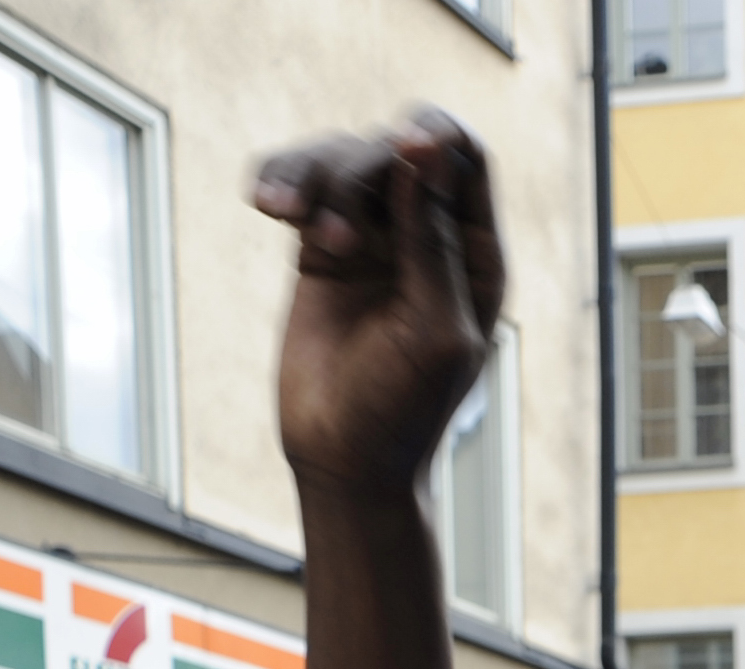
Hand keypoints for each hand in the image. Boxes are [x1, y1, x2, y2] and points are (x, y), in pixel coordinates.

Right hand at [254, 113, 503, 497]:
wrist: (344, 455)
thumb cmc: (406, 406)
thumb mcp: (435, 327)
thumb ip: (433, 242)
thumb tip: (425, 151)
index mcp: (476, 254)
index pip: (466, 159)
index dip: (437, 137)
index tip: (406, 147)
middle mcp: (428, 236)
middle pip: (398, 148)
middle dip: (363, 168)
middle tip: (335, 234)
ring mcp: (372, 237)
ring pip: (342, 156)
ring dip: (313, 176)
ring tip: (293, 223)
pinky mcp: (318, 246)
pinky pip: (299, 183)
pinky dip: (282, 181)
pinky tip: (268, 207)